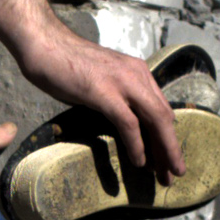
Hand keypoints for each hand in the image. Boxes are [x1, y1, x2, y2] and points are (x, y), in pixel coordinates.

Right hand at [0, 0, 180, 176]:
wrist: (44, 44)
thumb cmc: (66, 63)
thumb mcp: (102, 78)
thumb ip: (117, 95)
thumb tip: (125, 121)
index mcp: (137, 71)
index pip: (161, 107)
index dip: (168, 135)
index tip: (169, 157)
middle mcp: (136, 75)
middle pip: (164, 116)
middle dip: (172, 148)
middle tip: (176, 173)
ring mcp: (122, 83)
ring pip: (155, 120)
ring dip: (163, 150)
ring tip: (164, 175)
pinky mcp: (105, 93)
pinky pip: (129, 124)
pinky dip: (136, 145)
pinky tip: (138, 161)